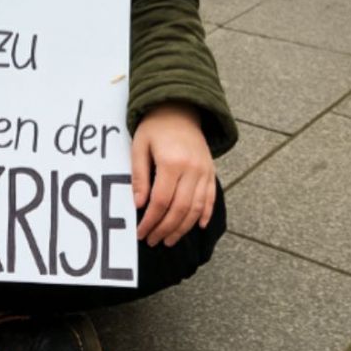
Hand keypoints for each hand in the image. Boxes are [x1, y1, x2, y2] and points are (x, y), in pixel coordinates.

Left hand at [131, 102, 215, 247]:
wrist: (180, 109)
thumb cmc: (155, 128)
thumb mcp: (139, 146)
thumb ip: (139, 176)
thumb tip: (138, 204)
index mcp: (172, 162)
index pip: (161, 201)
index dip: (150, 221)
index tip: (141, 232)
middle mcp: (192, 169)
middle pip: (180, 209)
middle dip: (165, 229)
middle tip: (153, 241)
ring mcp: (204, 171)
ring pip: (196, 208)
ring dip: (183, 228)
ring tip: (169, 240)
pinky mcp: (211, 171)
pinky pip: (211, 198)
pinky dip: (205, 214)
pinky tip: (198, 227)